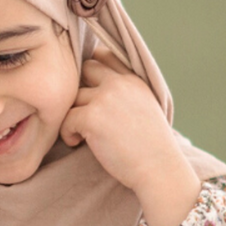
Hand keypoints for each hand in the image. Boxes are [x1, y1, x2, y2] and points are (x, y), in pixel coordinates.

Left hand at [59, 48, 200, 225]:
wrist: (160, 170)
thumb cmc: (152, 148)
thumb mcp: (146, 108)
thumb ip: (126, 93)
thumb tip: (95, 89)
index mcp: (134, 80)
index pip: (106, 55)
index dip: (94, 68)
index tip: (90, 88)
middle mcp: (119, 84)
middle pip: (86, 69)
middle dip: (81, 88)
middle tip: (82, 112)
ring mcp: (104, 99)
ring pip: (73, 97)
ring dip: (73, 114)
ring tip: (82, 134)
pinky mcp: (91, 118)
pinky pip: (66, 119)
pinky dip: (68, 133)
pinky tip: (78, 143)